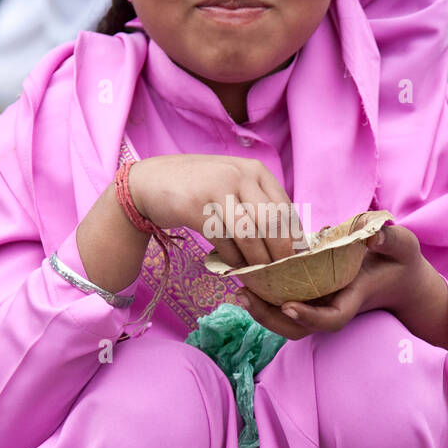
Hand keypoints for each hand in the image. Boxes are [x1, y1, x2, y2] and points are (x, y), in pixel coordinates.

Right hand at [127, 154, 306, 268]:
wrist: (150, 183)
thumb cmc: (199, 188)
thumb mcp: (233, 185)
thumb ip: (258, 204)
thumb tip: (289, 241)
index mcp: (255, 171)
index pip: (285, 208)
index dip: (293, 238)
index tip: (296, 261)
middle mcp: (240, 175)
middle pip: (271, 222)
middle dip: (280, 254)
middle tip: (282, 275)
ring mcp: (217, 189)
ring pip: (249, 235)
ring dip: (256, 261)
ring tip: (260, 276)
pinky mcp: (196, 207)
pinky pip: (223, 240)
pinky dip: (232, 259)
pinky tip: (234, 266)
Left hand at [236, 221, 420, 332]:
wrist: (399, 278)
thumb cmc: (400, 261)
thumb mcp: (404, 246)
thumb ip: (392, 240)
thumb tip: (373, 235)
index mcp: (353, 298)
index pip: (331, 319)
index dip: (310, 316)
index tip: (288, 306)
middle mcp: (332, 307)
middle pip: (298, 328)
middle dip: (270, 319)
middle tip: (245, 296)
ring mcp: (319, 305)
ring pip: (286, 322)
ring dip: (262, 311)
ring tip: (239, 290)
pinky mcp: (311, 297)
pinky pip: (283, 305)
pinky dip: (264, 298)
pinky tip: (247, 279)